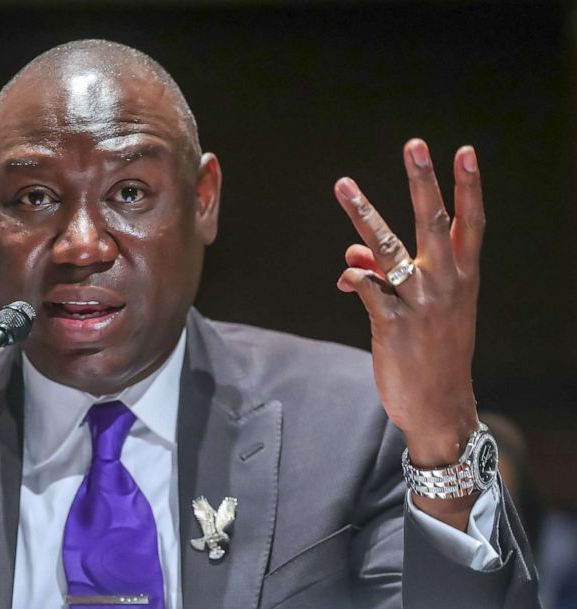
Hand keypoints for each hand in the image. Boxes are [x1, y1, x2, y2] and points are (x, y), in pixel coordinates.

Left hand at [334, 139, 485, 525]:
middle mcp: (445, 284)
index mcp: (463, 277)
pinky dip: (354, 277)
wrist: (439, 406)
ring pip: (387, 248)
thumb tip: (352, 254)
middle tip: (415, 144)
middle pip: (433, 222)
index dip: (467, 186)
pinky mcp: (391, 324)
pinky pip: (366, 288)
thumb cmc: (434, 351)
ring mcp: (419, 303)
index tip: (464, 151)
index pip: (470, 223)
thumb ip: (391, 275)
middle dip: (423, 181)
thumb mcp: (426, 309)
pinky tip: (347, 276)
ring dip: (363, 214)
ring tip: (344, 184)